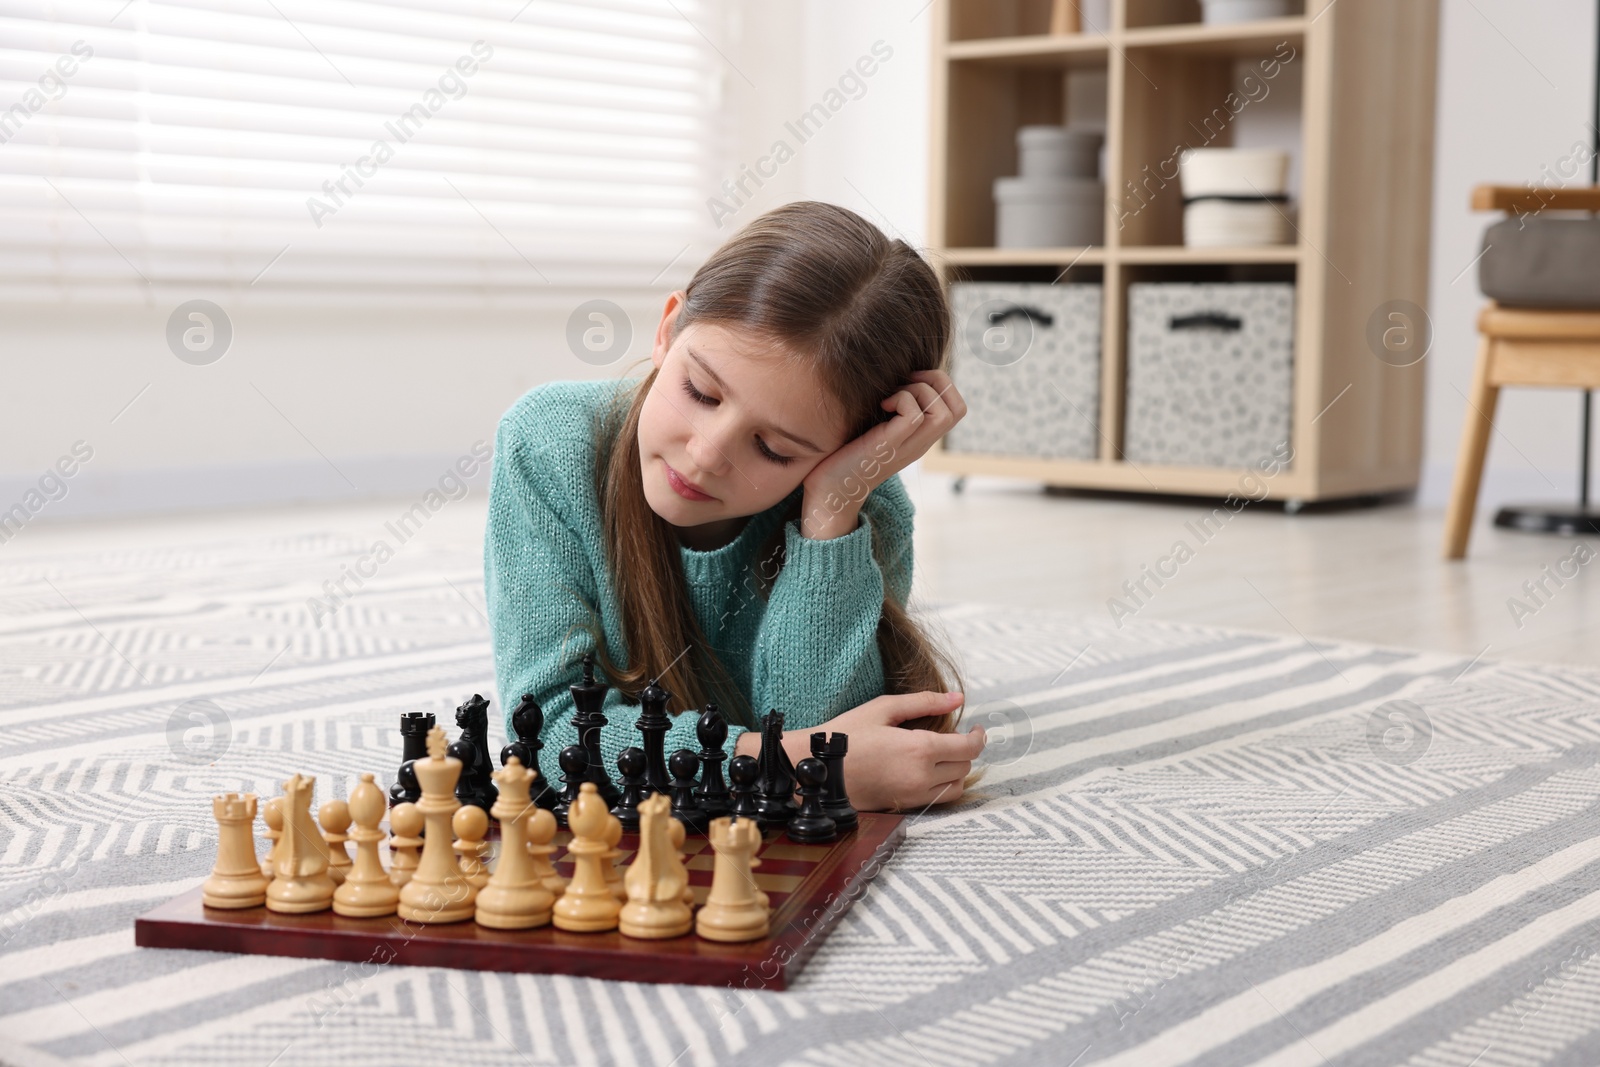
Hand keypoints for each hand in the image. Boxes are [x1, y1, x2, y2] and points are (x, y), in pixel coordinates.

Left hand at [798, 369, 967, 539]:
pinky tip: (882, 405)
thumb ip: (893, 408)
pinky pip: (914, 416)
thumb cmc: (847, 455)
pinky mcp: (890, 446)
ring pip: (943, 414)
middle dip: (936, 381)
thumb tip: (894, 377)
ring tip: (893, 395)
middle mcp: (921, 443)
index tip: (912, 379)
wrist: (832, 489)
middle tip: (906, 381)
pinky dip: (901, 399)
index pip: (957, 409)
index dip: (942, 384)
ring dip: (920, 391)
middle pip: (958, 409)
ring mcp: (908, 447)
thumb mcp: (878, 427)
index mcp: (922, 437)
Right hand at [823, 691, 984, 811]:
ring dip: (956, 770)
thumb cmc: (847, 734)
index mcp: (919, 749)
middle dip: (965, 750)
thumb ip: (925, 702)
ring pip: (956, 786)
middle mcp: (921, 776)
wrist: (817, 768)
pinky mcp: (904, 806)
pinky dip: (942, 785)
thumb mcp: (884, 708)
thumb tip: (957, 697)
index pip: (968, 747)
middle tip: (952, 735)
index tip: (976, 728)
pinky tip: (927, 769)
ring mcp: (913, 795)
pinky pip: (938, 799)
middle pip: (965, 766)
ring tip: (941, 754)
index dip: (978, 737)